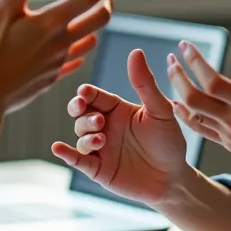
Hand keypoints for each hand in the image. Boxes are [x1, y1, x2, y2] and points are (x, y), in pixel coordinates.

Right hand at [0, 0, 128, 115]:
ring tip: (90, 18)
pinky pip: (73, 61)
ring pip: (88, 42)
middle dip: (105, 5)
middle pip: (98, 21)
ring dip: (93, 28)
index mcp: (51, 22)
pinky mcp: (51, 78)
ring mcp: (58, 62)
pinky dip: (78, 51)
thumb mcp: (2, 9)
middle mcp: (61, 42)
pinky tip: (74, 50)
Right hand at [50, 49, 190, 205]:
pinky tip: (58, 147)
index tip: (84, 93)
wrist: (173, 179)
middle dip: (80, 111)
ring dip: (85, 134)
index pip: (94, 96)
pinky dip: (66, 154)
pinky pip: (77, 159)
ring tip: (101, 139)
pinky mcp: (98, 169)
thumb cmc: (169, 142)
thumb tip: (136, 52)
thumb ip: (145, 84)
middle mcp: (105, 126)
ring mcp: (100, 148)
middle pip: (81, 113)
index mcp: (117, 109)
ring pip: (80, 136)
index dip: (86, 94)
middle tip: (88, 112)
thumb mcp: (160, 111)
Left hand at [167, 36, 230, 193]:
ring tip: (172, 72)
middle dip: (177, 76)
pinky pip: (199, 129)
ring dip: (177, 92)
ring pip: (192, 114)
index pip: (212, 80)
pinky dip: (184, 115)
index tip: (185, 45)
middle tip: (171, 59)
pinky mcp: (227, 144)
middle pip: (193, 98)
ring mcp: (228, 135)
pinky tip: (177, 103)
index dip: (195, 61)